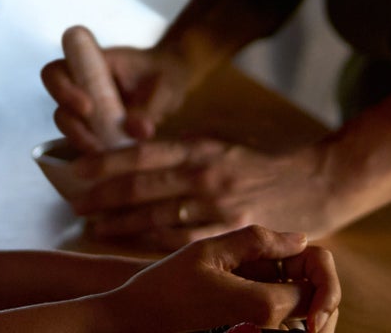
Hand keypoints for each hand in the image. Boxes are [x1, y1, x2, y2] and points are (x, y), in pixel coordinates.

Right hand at [41, 43, 195, 154]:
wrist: (173, 84)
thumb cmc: (166, 75)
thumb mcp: (166, 86)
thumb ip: (152, 106)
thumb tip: (136, 131)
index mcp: (91, 64)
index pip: (57, 71)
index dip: (61, 88)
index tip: (88, 107)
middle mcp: (81, 86)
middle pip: (56, 102)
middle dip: (70, 123)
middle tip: (95, 140)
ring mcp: (85, 109)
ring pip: (68, 126)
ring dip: (81, 141)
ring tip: (107, 154)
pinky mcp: (94, 130)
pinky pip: (83, 143)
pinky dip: (93, 154)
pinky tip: (110, 164)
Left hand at [73, 137, 343, 249]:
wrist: (314, 185)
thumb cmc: (258, 167)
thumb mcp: (219, 147)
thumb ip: (181, 154)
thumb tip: (134, 157)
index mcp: (199, 148)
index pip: (142, 154)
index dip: (106, 163)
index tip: (78, 170)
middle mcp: (205, 175)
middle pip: (142, 188)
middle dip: (103, 198)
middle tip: (75, 205)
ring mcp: (218, 207)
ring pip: (157, 218)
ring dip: (121, 224)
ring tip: (94, 227)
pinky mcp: (231, 232)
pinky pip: (183, 241)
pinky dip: (153, 242)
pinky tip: (132, 244)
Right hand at [97, 225, 339, 332]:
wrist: (137, 319)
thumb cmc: (167, 285)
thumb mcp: (209, 250)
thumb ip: (258, 241)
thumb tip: (301, 239)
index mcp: (264, 305)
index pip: (319, 289)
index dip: (312, 266)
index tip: (286, 254)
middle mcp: (267, 330)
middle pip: (316, 311)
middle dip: (311, 285)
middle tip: (281, 262)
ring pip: (302, 323)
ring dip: (297, 300)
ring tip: (267, 276)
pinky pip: (281, 329)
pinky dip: (282, 313)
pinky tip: (255, 294)